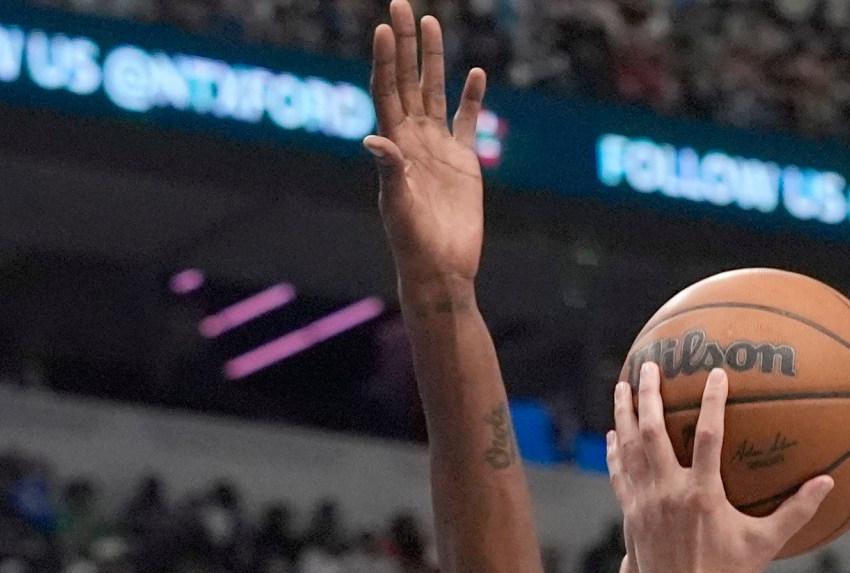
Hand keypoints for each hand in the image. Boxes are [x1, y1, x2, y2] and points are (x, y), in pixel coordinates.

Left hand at [364, 0, 484, 287]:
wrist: (441, 268)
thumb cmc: (413, 244)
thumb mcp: (399, 207)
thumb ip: (389, 172)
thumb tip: (374, 139)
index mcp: (394, 146)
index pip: (387, 91)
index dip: (386, 60)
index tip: (384, 28)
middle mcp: (413, 139)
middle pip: (408, 80)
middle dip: (405, 43)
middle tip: (401, 4)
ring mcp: (438, 147)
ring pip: (434, 91)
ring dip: (432, 59)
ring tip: (432, 21)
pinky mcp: (463, 160)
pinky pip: (467, 120)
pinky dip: (471, 97)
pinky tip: (475, 73)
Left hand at [610, 363, 831, 572]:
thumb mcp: (766, 542)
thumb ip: (797, 510)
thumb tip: (829, 482)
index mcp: (703, 495)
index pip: (708, 435)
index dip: (712, 401)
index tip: (716, 373)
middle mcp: (670, 494)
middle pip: (654, 432)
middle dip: (650, 395)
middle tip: (649, 366)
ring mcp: (646, 504)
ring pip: (630, 449)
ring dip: (625, 415)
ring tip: (623, 387)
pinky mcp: (632, 517)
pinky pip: (621, 476)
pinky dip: (616, 453)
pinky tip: (614, 435)